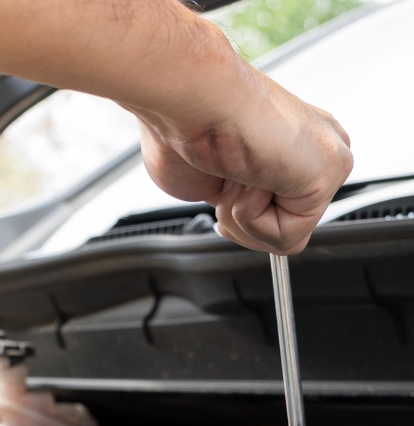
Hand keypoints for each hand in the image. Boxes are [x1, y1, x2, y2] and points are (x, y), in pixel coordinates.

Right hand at [134, 68, 352, 254]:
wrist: (188, 99)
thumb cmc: (183, 123)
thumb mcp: (204, 179)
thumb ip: (233, 198)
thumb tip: (240, 219)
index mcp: (289, 145)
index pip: (276, 210)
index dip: (235, 211)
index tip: (217, 174)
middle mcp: (315, 149)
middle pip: (282, 227)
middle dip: (239, 215)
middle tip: (223, 173)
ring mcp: (327, 160)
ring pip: (285, 236)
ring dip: (242, 216)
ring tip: (235, 173)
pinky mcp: (333, 171)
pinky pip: (289, 236)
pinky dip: (253, 217)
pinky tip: (250, 175)